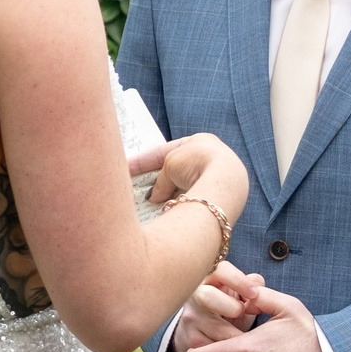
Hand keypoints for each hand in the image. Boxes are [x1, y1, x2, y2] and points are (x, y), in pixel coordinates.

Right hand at [130, 131, 248, 220]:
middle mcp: (209, 157)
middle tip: (136, 189)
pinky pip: (192, 200)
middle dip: (156, 181)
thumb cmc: (197, 164)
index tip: (125, 169)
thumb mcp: (170, 166)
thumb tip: (154, 197)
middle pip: (174, 171)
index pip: (163, 151)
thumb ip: (161, 182)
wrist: (225, 182)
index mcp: (198, 141)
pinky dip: (179, 203)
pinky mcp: (219, 196)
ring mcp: (216, 177)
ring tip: (150, 203)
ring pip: (183, 187)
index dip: (142, 161)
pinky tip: (168, 210)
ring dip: (167, 194)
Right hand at [170, 261, 262, 351]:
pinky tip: (235, 350)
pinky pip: (211, 348)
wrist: (203, 331)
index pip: (221, 271)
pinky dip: (227, 351)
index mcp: (212, 278)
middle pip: (207, 297)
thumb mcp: (241, 295)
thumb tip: (257, 282)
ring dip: (234, 335)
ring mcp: (190, 317)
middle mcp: (196, 294)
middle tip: (242, 314)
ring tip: (248, 338)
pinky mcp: (190, 339)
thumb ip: (251, 286)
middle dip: (229, 307)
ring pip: (212, 328)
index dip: (238, 280)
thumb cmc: (229, 308)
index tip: (254, 293)